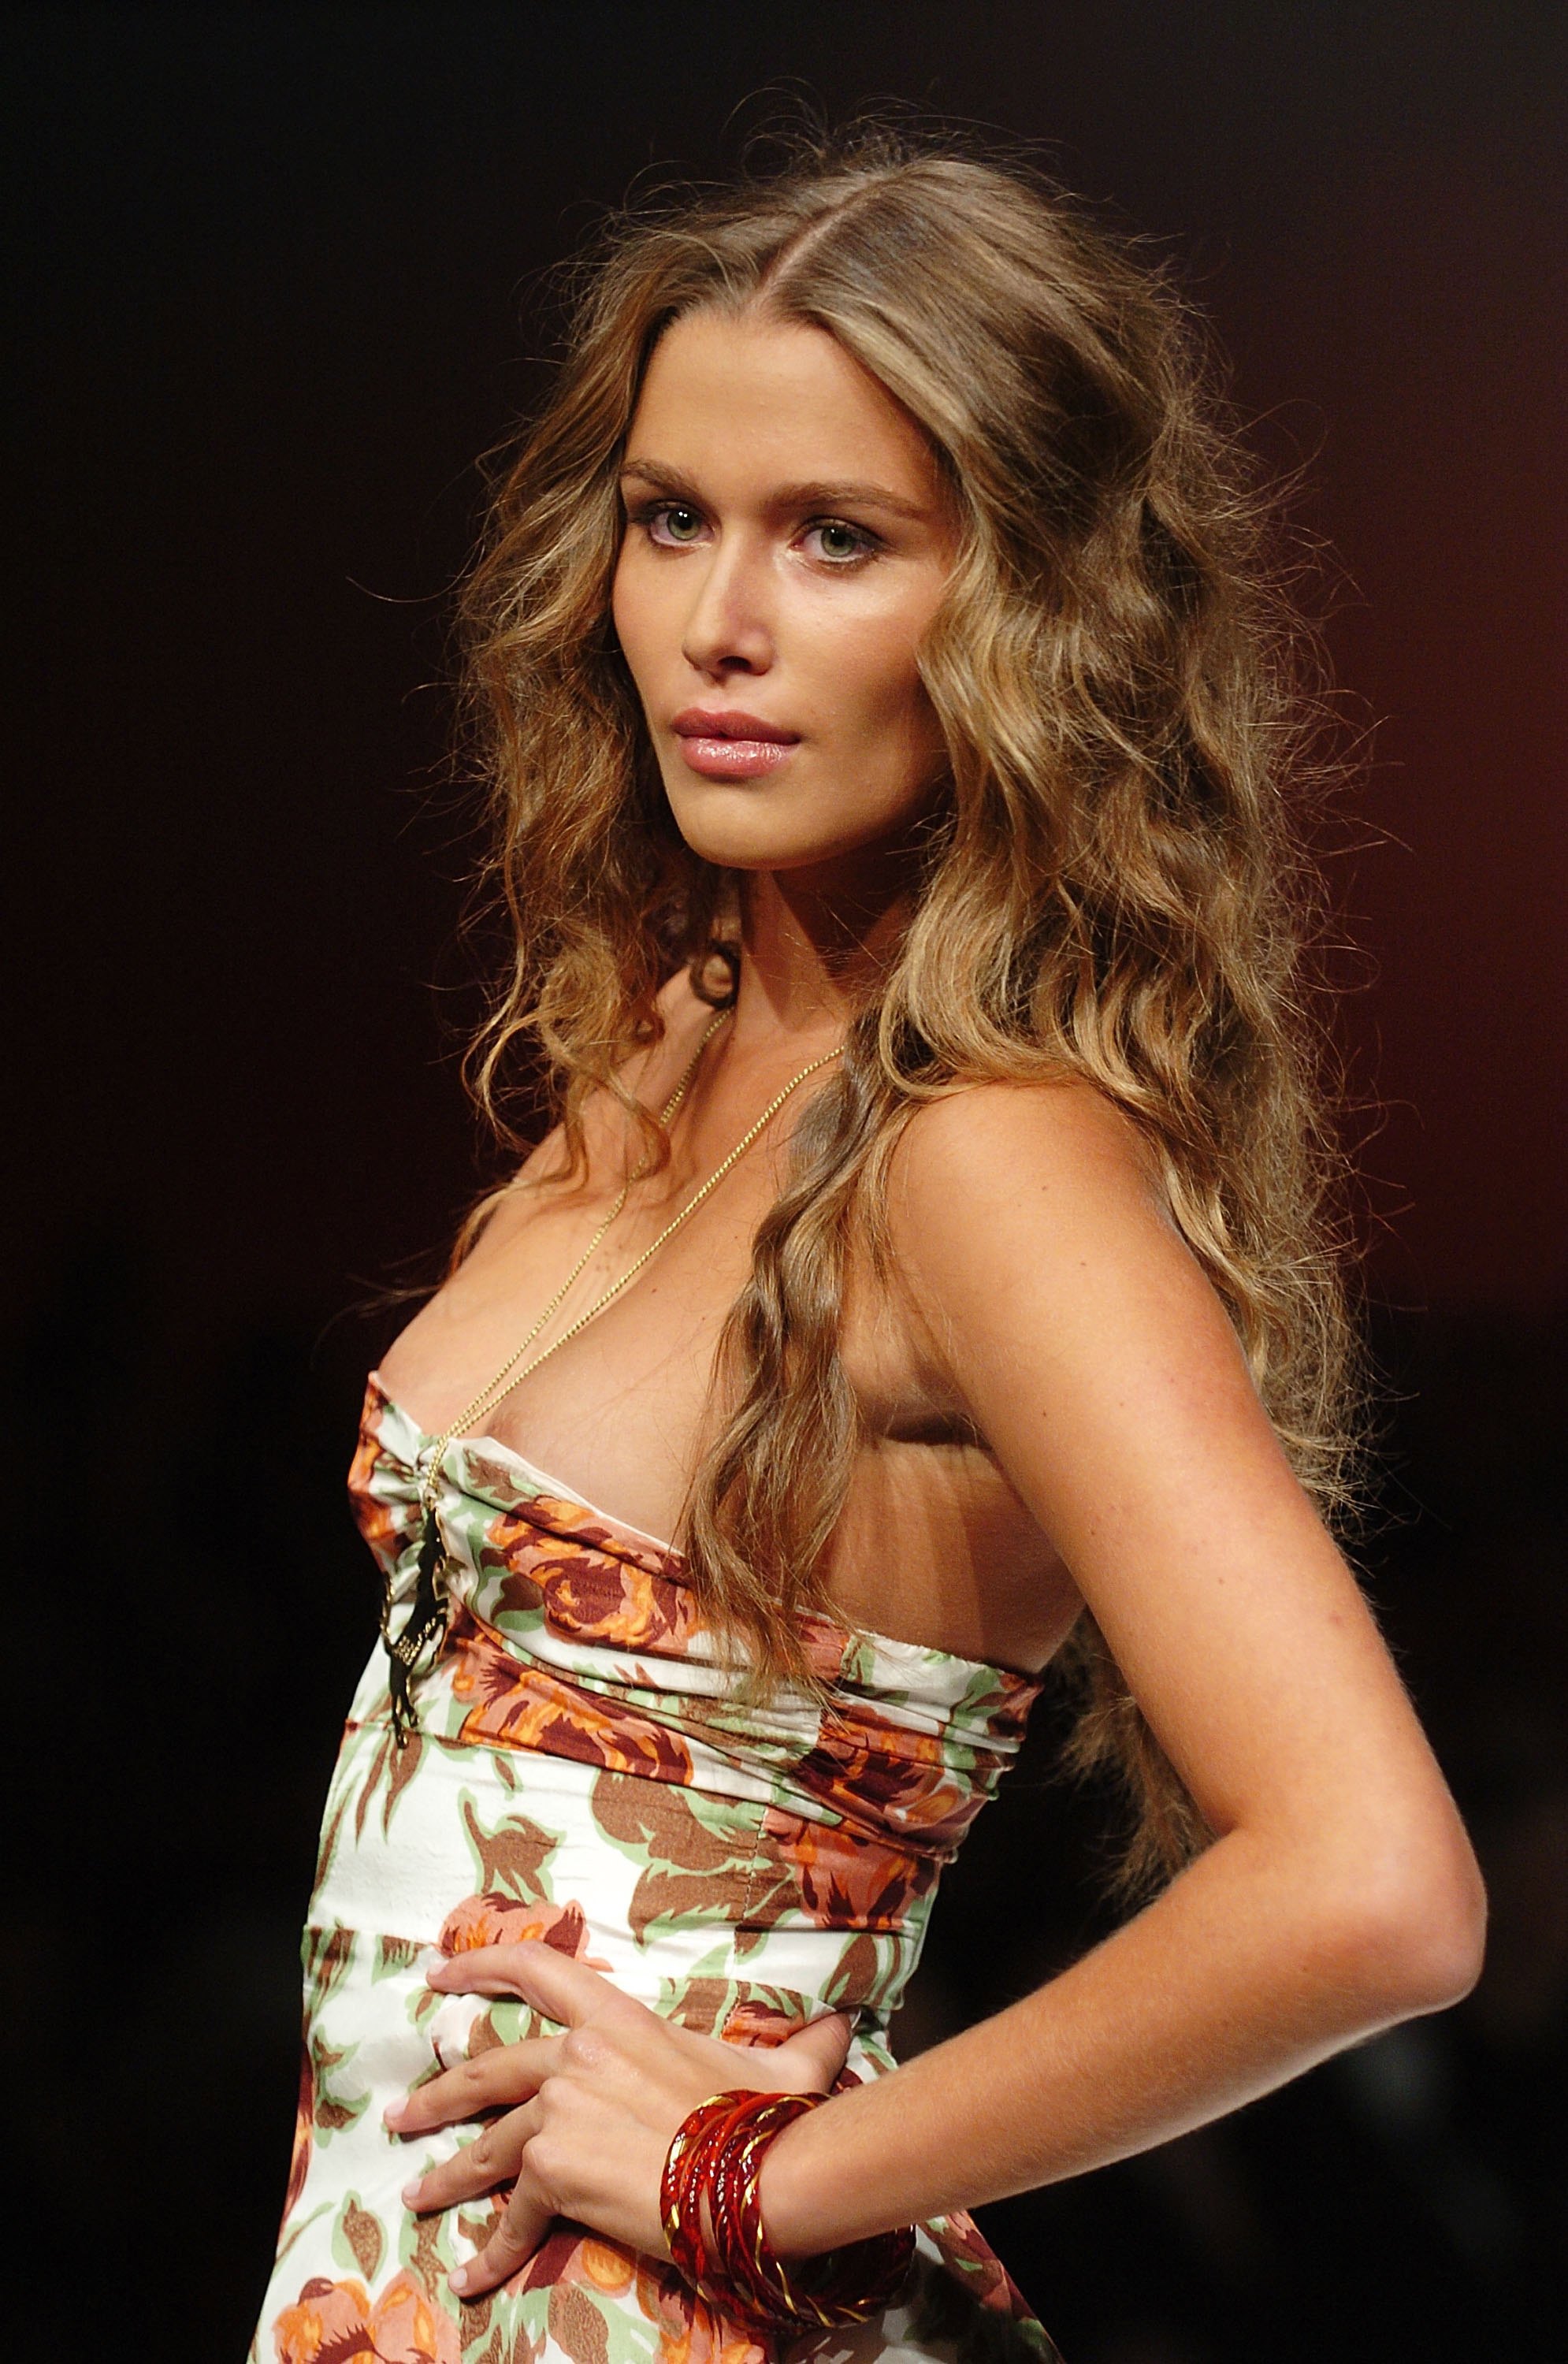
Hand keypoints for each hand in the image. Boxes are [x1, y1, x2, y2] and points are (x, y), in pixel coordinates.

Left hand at [385, 1939, 851, 2299]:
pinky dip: (491, 2252)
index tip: (440, 1976)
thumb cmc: (769, 2117)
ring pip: (488, 2144)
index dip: (480, 1965)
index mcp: (618, 2017)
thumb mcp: (786, 2068)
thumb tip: (844, 2027)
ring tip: (420, 2195)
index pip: (536, 1969)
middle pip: (488, 2068)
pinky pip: (512, 2218)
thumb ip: (803, 2044)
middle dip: (439, 2093)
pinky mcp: (554, 2169)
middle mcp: (577, 2054)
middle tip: (404, 2112)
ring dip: (448, 2174)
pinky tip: (473, 2277)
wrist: (760, 2172)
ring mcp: (560, 2108)